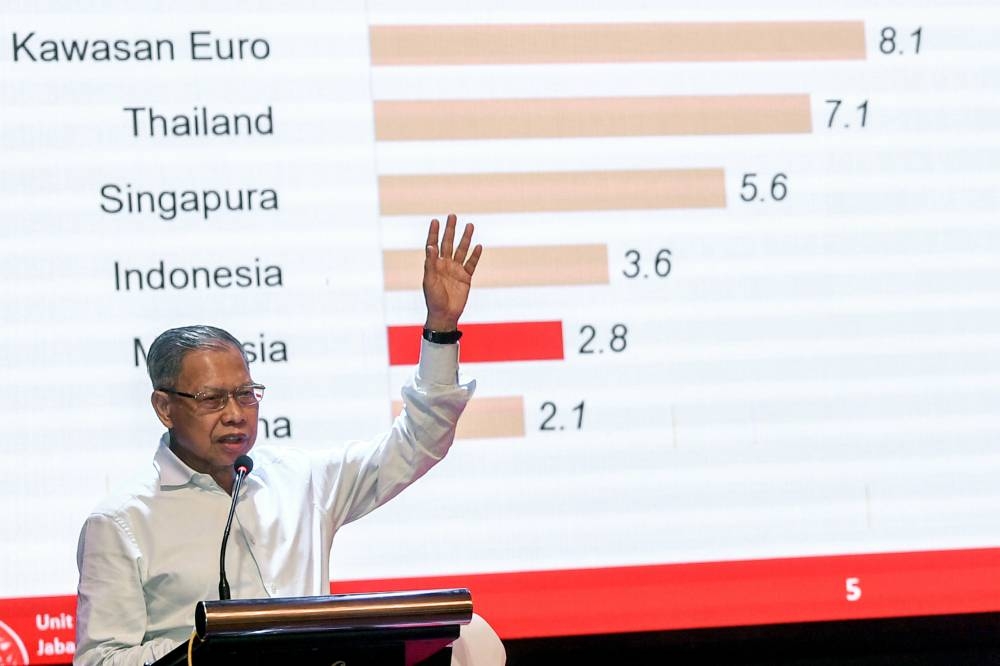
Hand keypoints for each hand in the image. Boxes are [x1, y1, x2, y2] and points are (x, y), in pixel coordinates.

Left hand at [423, 214, 482, 330]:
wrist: (445, 314)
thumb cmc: (433, 299)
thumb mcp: (429, 281)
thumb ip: (430, 263)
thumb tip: (431, 246)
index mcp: (433, 265)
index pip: (433, 245)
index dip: (434, 233)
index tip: (435, 221)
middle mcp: (444, 264)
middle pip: (448, 243)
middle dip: (450, 230)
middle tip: (452, 216)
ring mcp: (456, 270)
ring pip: (461, 250)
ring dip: (465, 238)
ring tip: (470, 225)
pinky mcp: (466, 277)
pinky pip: (471, 264)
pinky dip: (475, 255)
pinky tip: (478, 246)